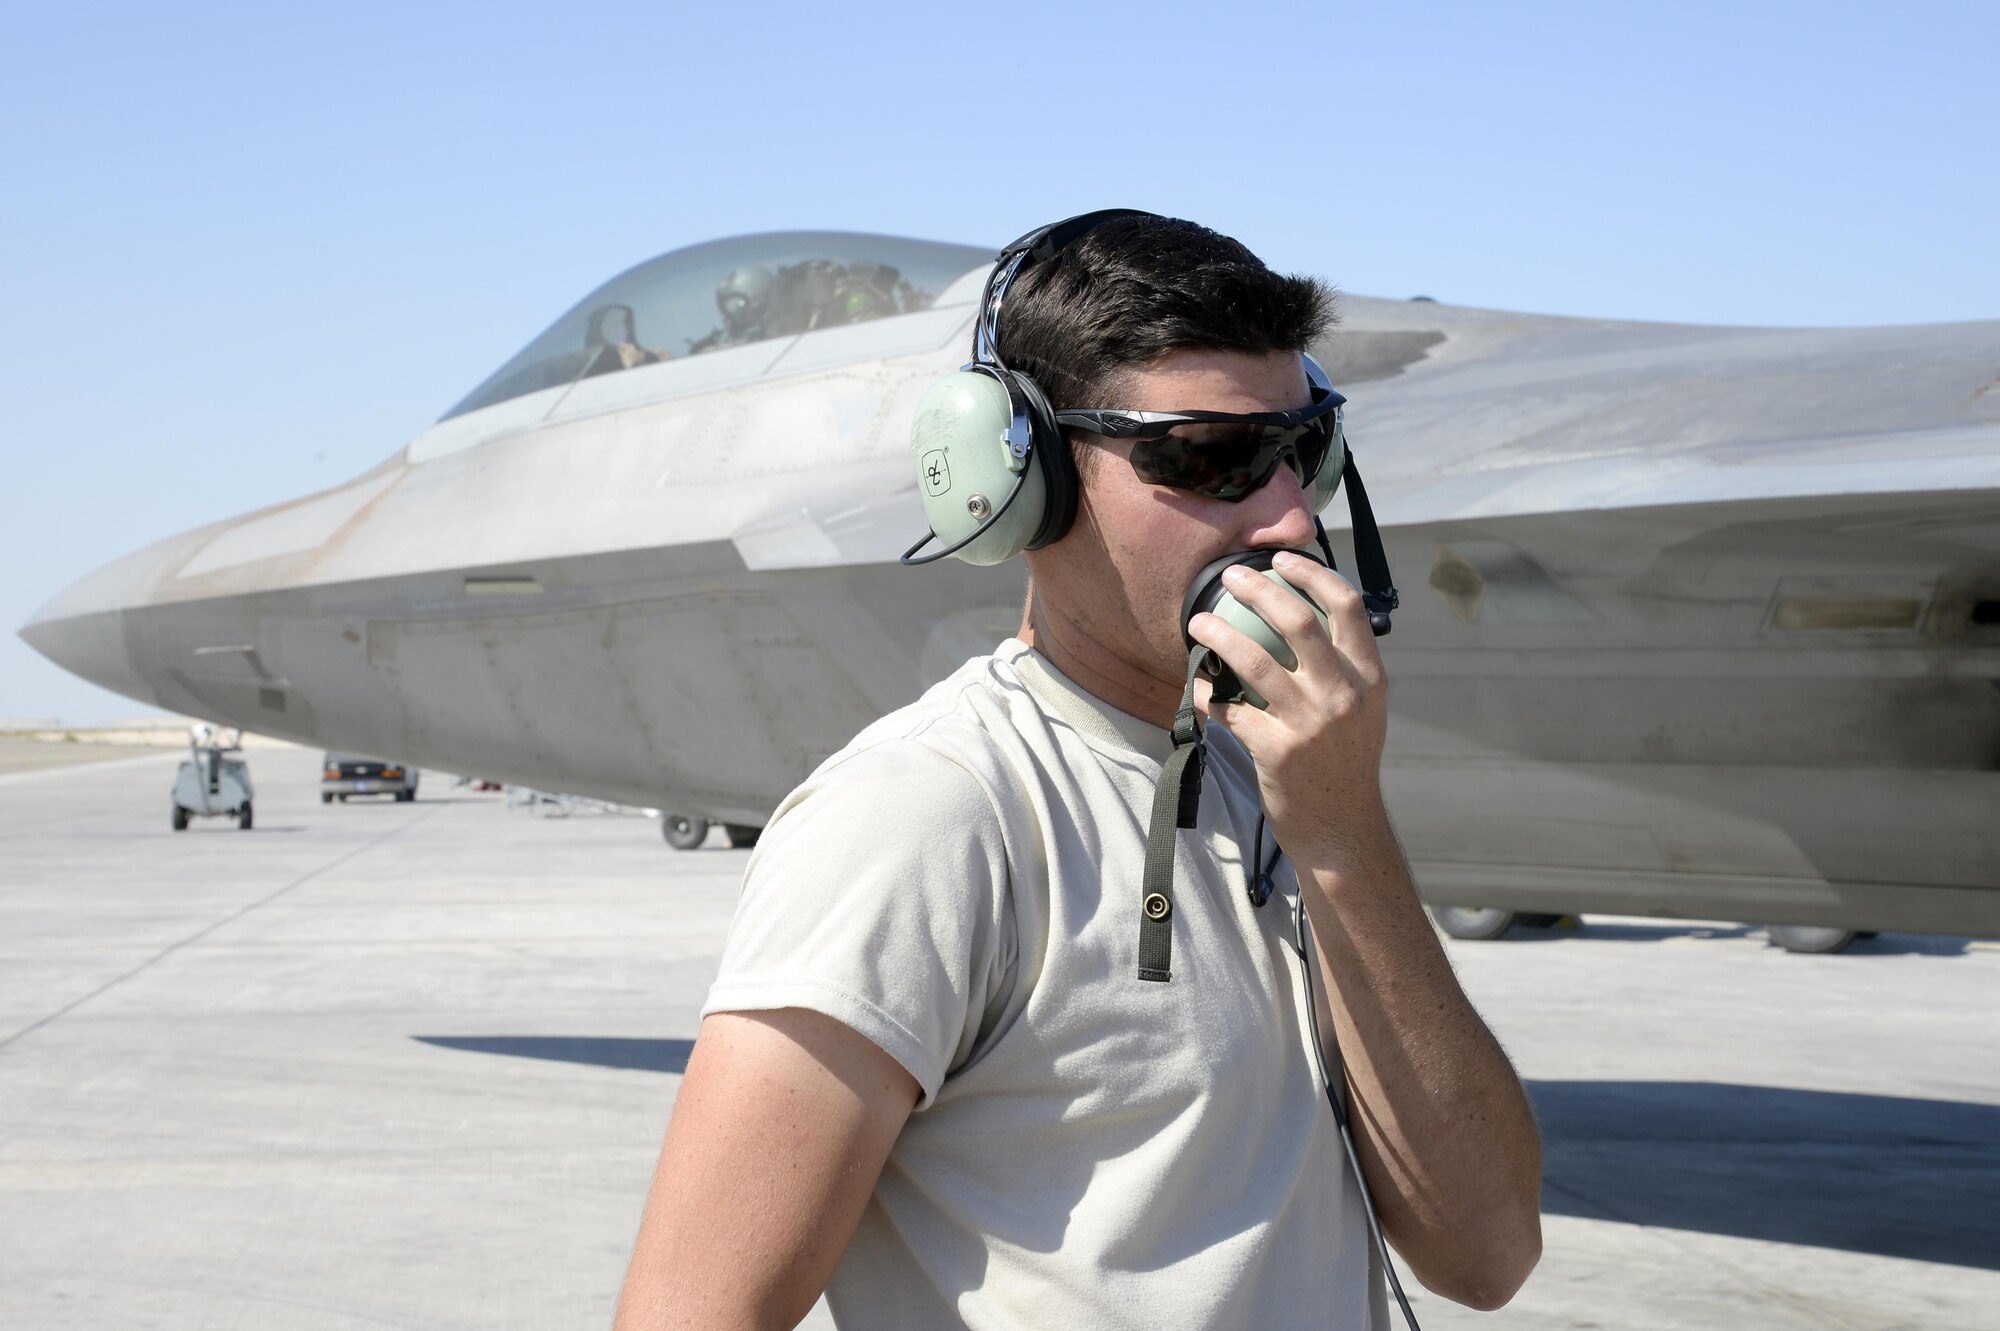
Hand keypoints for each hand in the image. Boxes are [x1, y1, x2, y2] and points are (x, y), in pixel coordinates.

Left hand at [1187, 550, 1390, 868]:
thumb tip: (1307, 619)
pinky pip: (1229, 710)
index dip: (1313, 574)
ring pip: (1254, 660)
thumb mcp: (1364, 713)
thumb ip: (1344, 669)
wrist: (1342, 829)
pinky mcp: (1277, 751)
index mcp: (1370, 679)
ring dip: (1219, 635)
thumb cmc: (1345, 765)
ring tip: (1197, 623)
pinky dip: (1207, 694)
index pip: (1348, 607)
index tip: (1282, 558)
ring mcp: (1311, 724)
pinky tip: (1195, 685)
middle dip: (1258, 590)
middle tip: (1229, 577)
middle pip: (1298, 621)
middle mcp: (1344, 695)